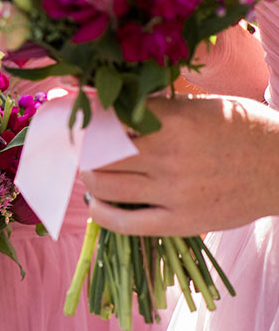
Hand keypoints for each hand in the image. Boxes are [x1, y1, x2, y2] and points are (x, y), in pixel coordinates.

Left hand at [82, 94, 278, 235]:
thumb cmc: (244, 131)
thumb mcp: (204, 107)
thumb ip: (160, 109)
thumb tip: (113, 109)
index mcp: (176, 121)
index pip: (112, 118)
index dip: (93, 120)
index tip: (86, 121)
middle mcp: (170, 155)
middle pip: (99, 153)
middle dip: (86, 150)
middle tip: (85, 149)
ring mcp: (174, 191)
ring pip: (104, 186)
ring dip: (89, 178)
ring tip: (92, 173)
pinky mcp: (181, 221)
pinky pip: (125, 223)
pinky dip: (101, 214)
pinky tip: (97, 205)